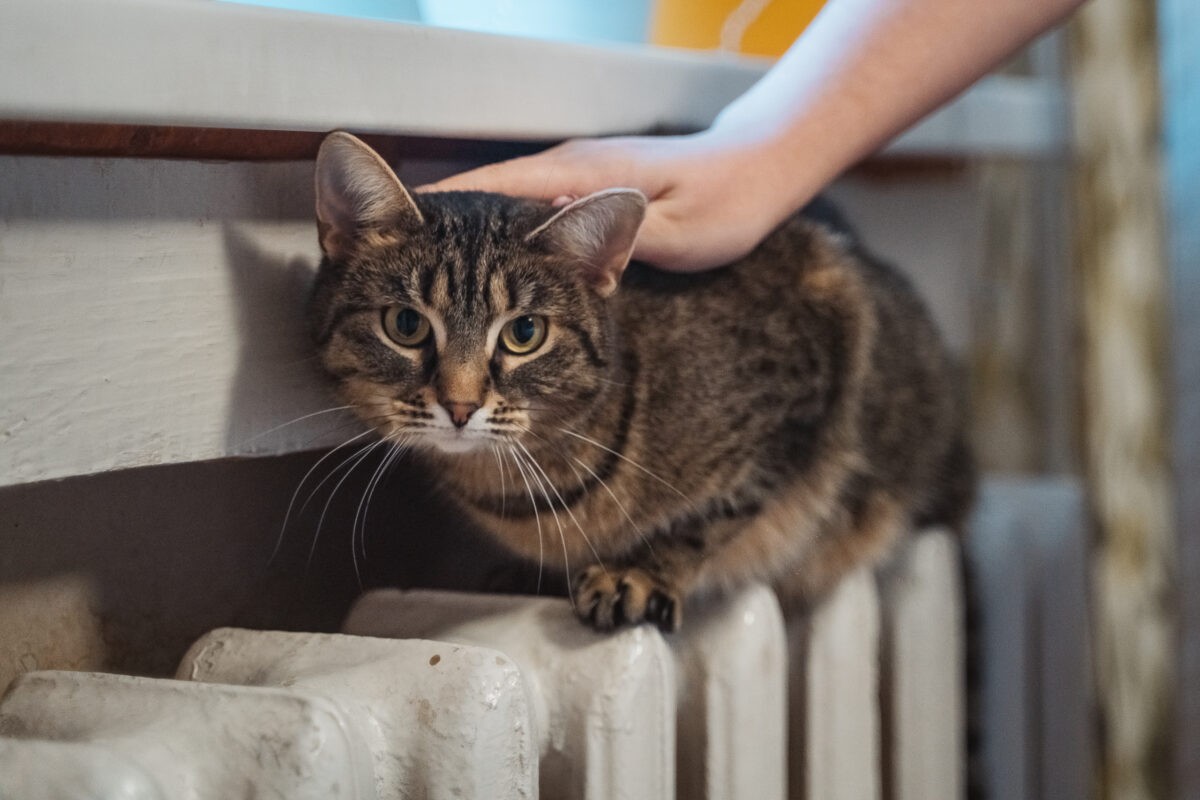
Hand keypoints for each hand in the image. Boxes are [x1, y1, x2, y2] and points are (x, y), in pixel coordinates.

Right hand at [419, 132, 787, 271]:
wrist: (759, 168)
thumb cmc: (728, 202)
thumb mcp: (682, 232)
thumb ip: (623, 235)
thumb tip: (560, 230)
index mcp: (578, 179)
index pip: (492, 191)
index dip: (438, 220)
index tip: (387, 243)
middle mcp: (564, 174)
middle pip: (479, 200)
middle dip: (431, 237)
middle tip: (378, 278)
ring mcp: (569, 181)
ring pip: (495, 209)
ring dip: (456, 241)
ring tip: (404, 278)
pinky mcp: (578, 196)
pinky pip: (519, 220)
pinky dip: (489, 244)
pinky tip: (472, 273)